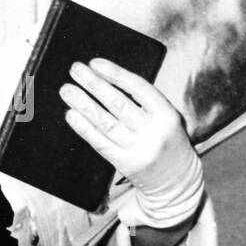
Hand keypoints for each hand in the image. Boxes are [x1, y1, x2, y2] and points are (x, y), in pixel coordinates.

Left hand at [60, 57, 195, 195]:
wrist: (178, 181)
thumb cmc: (168, 141)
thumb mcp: (166, 118)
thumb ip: (144, 101)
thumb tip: (107, 79)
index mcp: (167, 115)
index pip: (139, 88)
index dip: (116, 74)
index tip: (95, 63)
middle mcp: (154, 133)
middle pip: (119, 104)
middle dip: (94, 84)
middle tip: (76, 69)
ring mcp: (138, 150)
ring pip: (106, 123)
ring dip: (83, 104)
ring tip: (67, 90)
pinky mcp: (125, 164)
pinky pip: (100, 142)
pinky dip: (84, 127)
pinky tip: (72, 115)